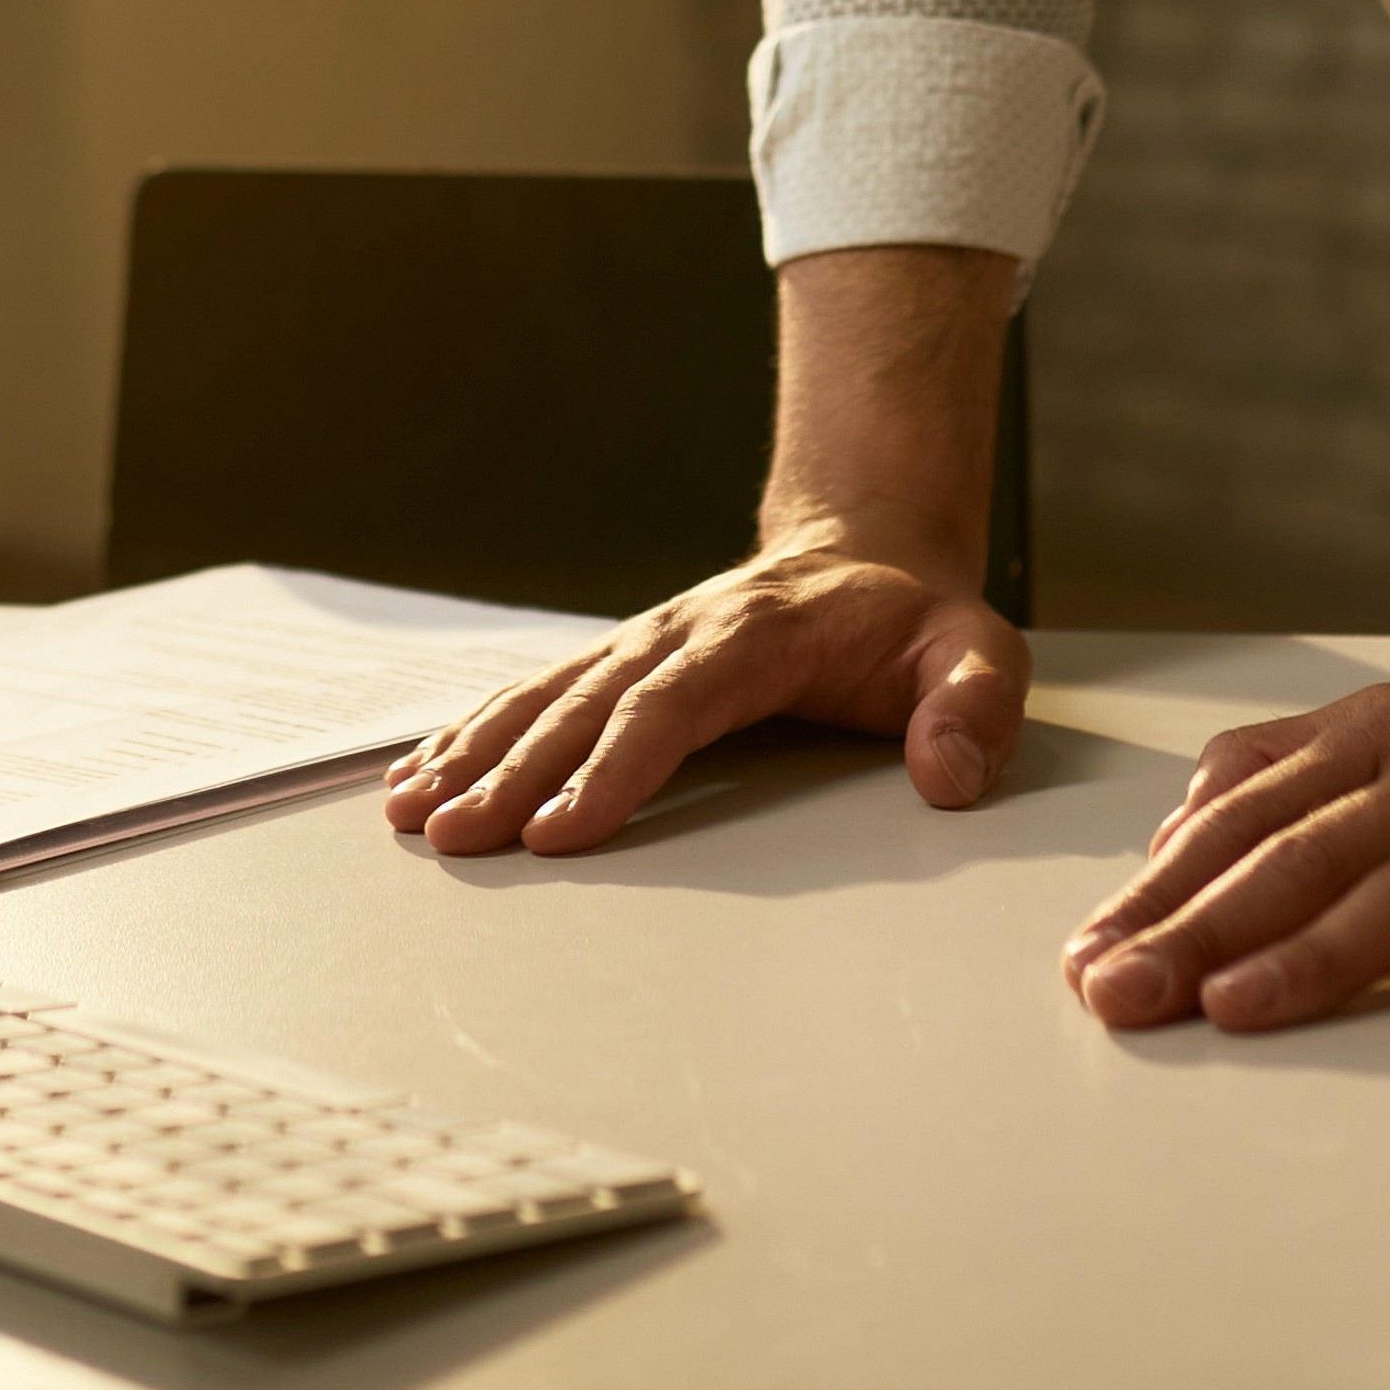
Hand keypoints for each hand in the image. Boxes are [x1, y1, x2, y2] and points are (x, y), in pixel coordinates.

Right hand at [381, 537, 1024, 855]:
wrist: (869, 551)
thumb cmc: (917, 621)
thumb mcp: (978, 653)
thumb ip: (974, 708)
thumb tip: (948, 775)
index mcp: (754, 635)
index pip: (670, 704)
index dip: (613, 766)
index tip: (561, 827)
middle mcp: (678, 633)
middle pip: (583, 707)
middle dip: (512, 774)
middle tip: (455, 837)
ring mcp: (640, 644)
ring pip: (542, 698)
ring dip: (473, 753)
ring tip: (412, 813)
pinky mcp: (619, 663)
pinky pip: (534, 696)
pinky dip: (472, 733)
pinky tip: (421, 775)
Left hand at [1064, 673, 1389, 1032]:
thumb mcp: (1377, 723)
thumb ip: (1275, 769)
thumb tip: (1171, 829)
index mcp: (1363, 739)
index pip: (1241, 819)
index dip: (1163, 889)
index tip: (1091, 955)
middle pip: (1300, 855)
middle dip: (1204, 930)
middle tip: (1124, 996)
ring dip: (1318, 950)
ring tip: (1233, 1006)